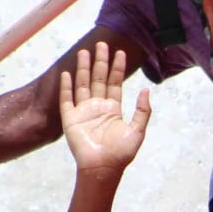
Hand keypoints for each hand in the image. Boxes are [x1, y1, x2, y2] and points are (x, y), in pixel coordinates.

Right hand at [60, 43, 150, 175]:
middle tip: (102, 44)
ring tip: (84, 51)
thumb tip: (146, 90)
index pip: (115, 83)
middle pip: (98, 79)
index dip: (117, 68)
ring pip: (83, 84)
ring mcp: (83, 112)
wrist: (103, 168)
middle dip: (100, 61)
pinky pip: (67, 99)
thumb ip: (142, 111)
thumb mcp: (137, 130)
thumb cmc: (121, 153)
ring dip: (83, 68)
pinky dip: (66, 86)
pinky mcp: (70, 119)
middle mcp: (98, 107)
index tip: (120, 52)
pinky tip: (67, 73)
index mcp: (113, 109)